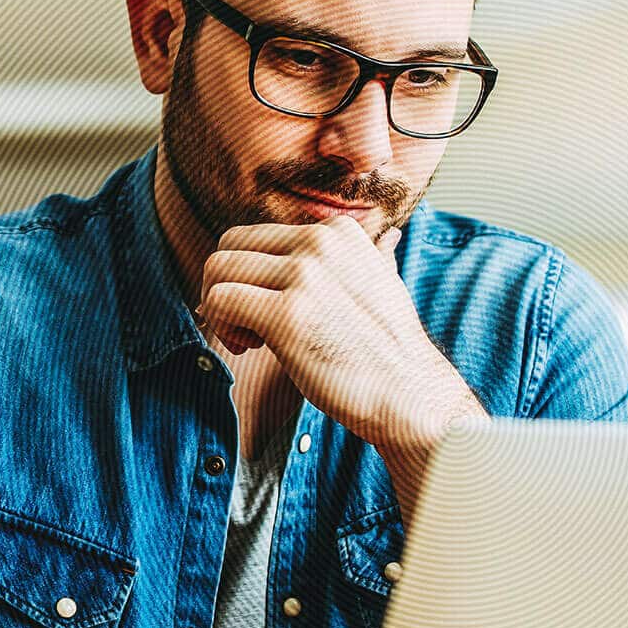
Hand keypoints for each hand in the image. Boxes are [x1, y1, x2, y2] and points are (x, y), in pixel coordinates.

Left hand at [197, 216, 480, 458]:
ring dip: (219, 308)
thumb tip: (378, 239)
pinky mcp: (287, 313)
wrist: (410, 396)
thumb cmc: (389, 350)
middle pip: (230, 245)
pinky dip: (220, 326)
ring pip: (217, 269)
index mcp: (337, 231)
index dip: (249, 275)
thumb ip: (365, 257)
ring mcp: (304, 275)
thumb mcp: (383, 283)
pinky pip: (218, 301)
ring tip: (247, 339)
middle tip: (245, 326)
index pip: (257, 235)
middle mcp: (320, 241)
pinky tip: (247, 348)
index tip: (266, 309)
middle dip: (224, 285)